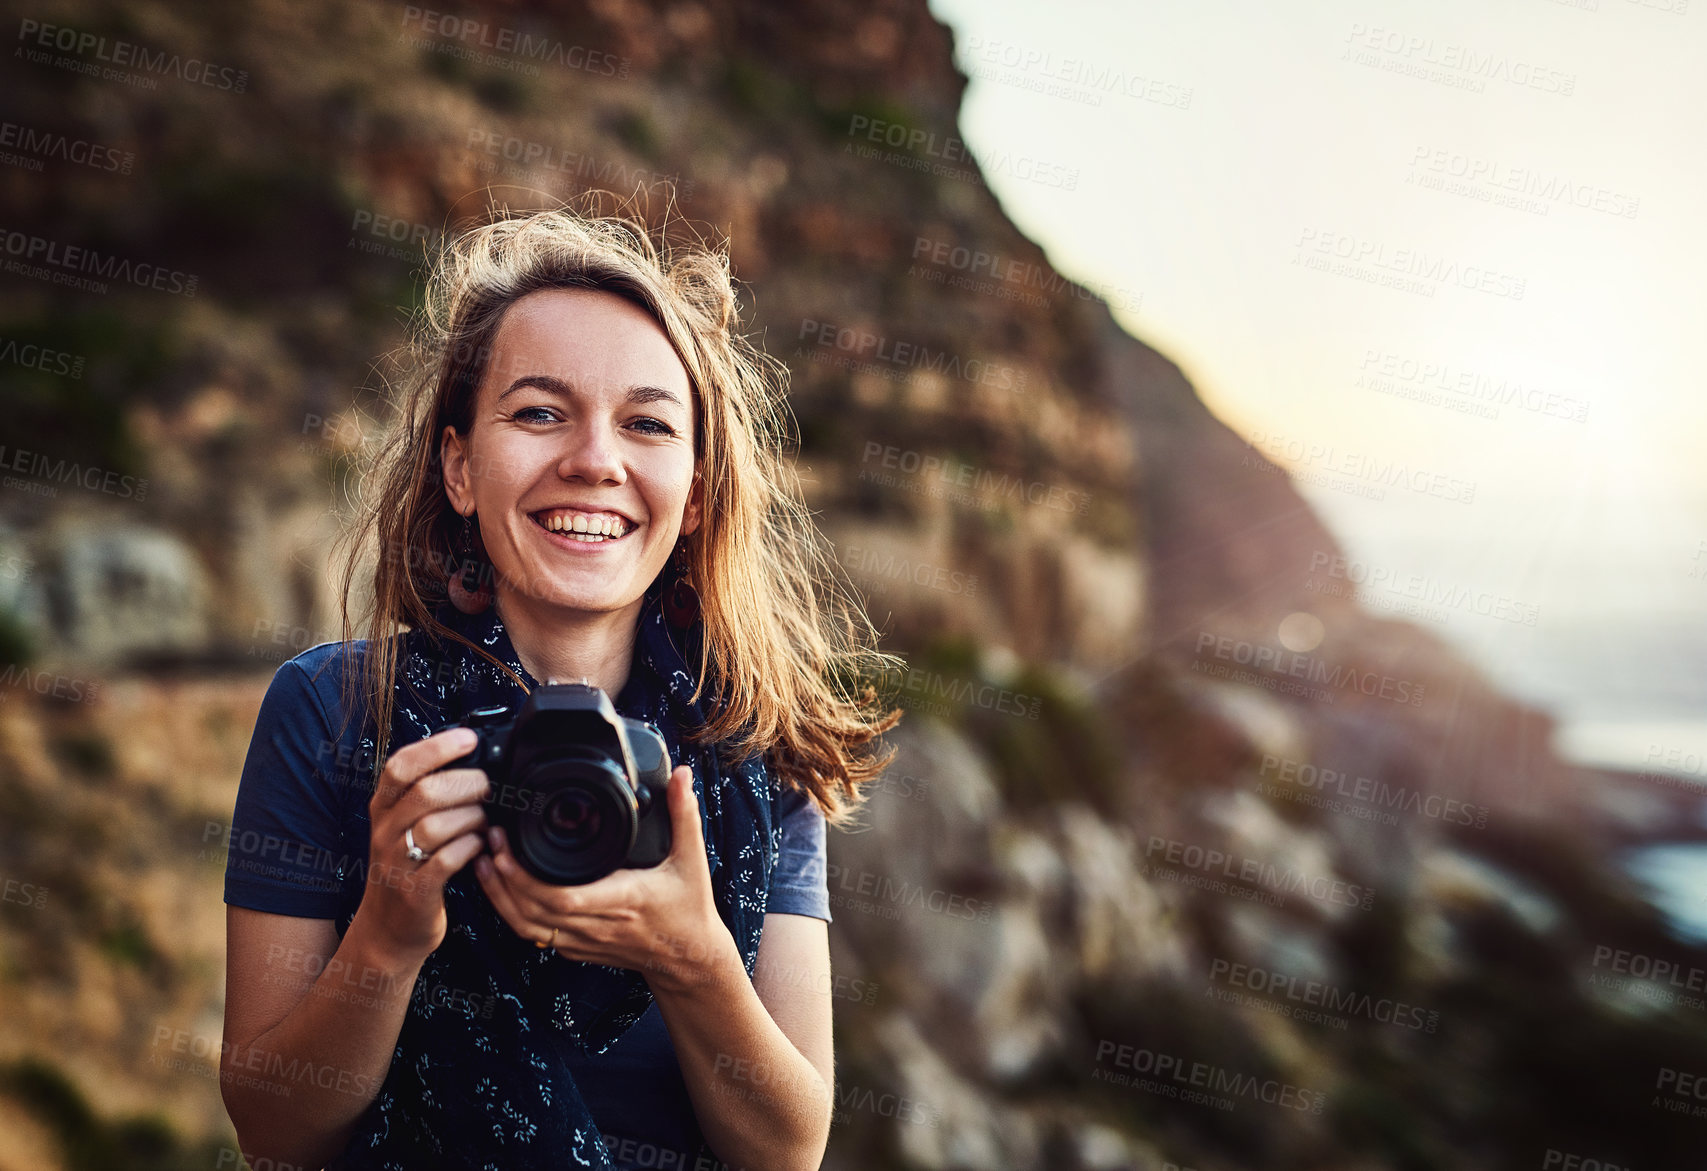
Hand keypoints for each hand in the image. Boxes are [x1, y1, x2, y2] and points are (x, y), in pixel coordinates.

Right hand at [354, 727, 490, 964]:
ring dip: (473, 818)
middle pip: (426, 792)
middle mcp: (385, 831)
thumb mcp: (405, 826)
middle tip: (489, 788)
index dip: (437, 747)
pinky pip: (447, 860)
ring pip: (438, 825)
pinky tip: (480, 847)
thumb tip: (474, 760)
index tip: (469, 739)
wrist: (388, 930)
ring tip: (485, 822)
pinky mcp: (415, 891)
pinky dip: (471, 848)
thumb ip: (427, 795)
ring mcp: (397, 862)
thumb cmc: (408, 867)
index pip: (401, 765)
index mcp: (383, 807)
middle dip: (468, 784)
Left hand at [474, 764, 740, 993]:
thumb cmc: (689, 909)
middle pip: (531, 910)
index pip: (560, 897)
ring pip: (526, 926)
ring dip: (499, 896)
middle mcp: (597, 925)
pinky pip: (534, 933)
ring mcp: (583, 940)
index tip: (507, 845)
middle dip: (501, 877)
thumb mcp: (691, 859)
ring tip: (484, 861)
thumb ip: (684, 814)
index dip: (524, 876)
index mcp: (621, 900)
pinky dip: (512, 911)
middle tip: (489, 841)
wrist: (688, 958)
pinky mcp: (576, 948)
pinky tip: (502, 887)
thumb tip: (682, 775)